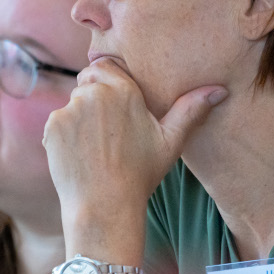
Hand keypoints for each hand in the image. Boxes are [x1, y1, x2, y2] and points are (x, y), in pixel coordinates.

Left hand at [43, 58, 226, 258]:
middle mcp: (94, 93)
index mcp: (124, 90)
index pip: (105, 66)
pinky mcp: (53, 126)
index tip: (114, 105)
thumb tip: (220, 90)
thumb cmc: (140, 175)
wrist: (104, 206)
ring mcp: (70, 109)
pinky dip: (65, 136)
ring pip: (72, 105)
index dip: (108, 82)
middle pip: (87, 84)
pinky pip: (58, 124)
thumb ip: (191, 110)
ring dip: (80, 119)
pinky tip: (80, 156)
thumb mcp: (171, 142)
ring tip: (95, 148)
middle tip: (107, 132)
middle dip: (94, 101)